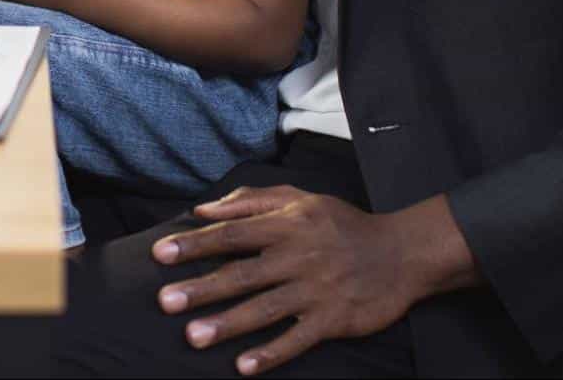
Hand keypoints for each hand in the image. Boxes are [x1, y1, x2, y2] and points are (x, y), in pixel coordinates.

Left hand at [150, 188, 474, 374]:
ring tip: (194, 336)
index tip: (161, 253)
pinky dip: (271, 353)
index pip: (231, 234)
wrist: (401, 253)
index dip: (195, 244)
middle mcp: (297, 256)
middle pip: (241, 273)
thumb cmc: (343, 224)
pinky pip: (297, 339)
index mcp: (286, 225)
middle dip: (201, 288)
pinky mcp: (333, 319)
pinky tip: (244, 366)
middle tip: (165, 301)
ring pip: (265, 309)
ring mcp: (315, 290)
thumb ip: (250, 200)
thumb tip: (203, 209)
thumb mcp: (300, 199)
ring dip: (228, 323)